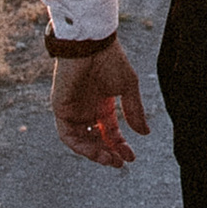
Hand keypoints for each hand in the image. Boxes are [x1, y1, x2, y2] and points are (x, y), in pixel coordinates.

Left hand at [52, 41, 150, 167]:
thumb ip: (134, 110)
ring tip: (110, 159)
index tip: (131, 157)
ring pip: (82, 141)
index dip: (120, 145)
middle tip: (120, 162)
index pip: (110, 131)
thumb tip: (145, 133)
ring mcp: (73, 110)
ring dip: (95, 153)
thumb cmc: (110, 60)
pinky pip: (68, 135)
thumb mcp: (128, 87)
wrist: (90, 45)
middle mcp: (87, 109)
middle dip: (108, 153)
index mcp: (103, 103)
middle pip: (96, 139)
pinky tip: (95, 150)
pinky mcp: (61, 109)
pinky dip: (80, 146)